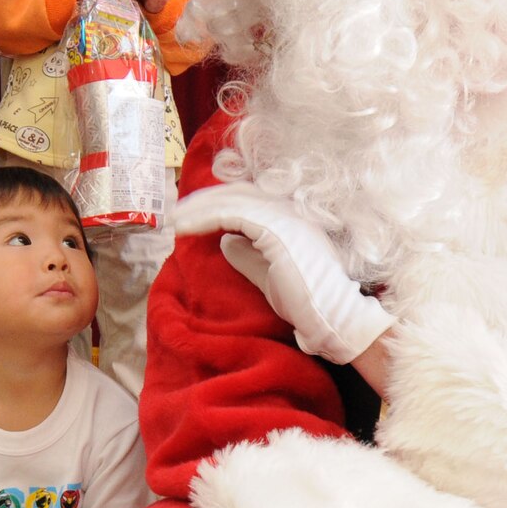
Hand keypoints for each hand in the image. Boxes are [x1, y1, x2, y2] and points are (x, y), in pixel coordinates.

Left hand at [174, 182, 394, 363]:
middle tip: (179, 211)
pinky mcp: (274, 227)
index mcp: (291, 217)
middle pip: (239, 192)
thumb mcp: (269, 273)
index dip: (220, 201)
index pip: (250, 198)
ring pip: (232, 200)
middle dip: (206, 199)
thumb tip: (225, 240)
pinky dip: (204, 218)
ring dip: (199, 207)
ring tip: (176, 219)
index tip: (195, 213)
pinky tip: (185, 227)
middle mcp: (289, 209)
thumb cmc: (305, 301)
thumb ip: (249, 255)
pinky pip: (231, 214)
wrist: (330, 315)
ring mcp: (284, 215)